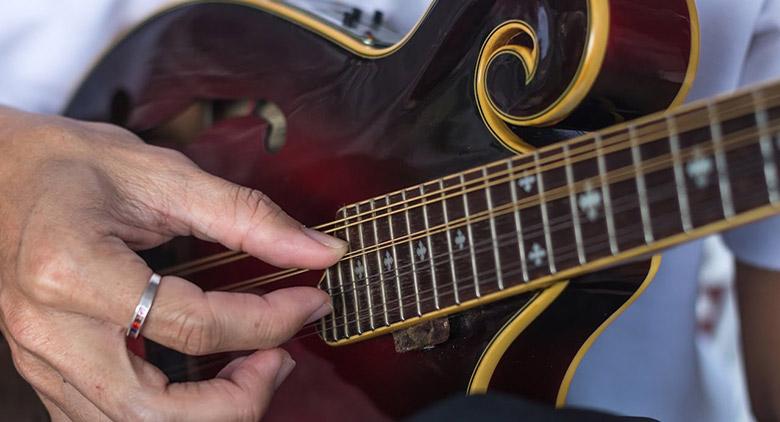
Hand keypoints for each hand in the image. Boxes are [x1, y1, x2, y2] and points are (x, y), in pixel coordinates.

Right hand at [0, 106, 346, 420]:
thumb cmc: (73, 163)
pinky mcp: (45, 370)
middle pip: (158, 414)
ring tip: (250, 367)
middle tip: (281, 357)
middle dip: (240, 399)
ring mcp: (41, 359)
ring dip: (209, 413)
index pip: (195, 326)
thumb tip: (321, 251)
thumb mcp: (166, 174)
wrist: (1, 171)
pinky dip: (170, 413)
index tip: (311, 300)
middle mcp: (49, 330)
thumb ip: (249, 216)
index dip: (271, 320)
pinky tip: (202, 378)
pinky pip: (108, 421)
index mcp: (73, 271)